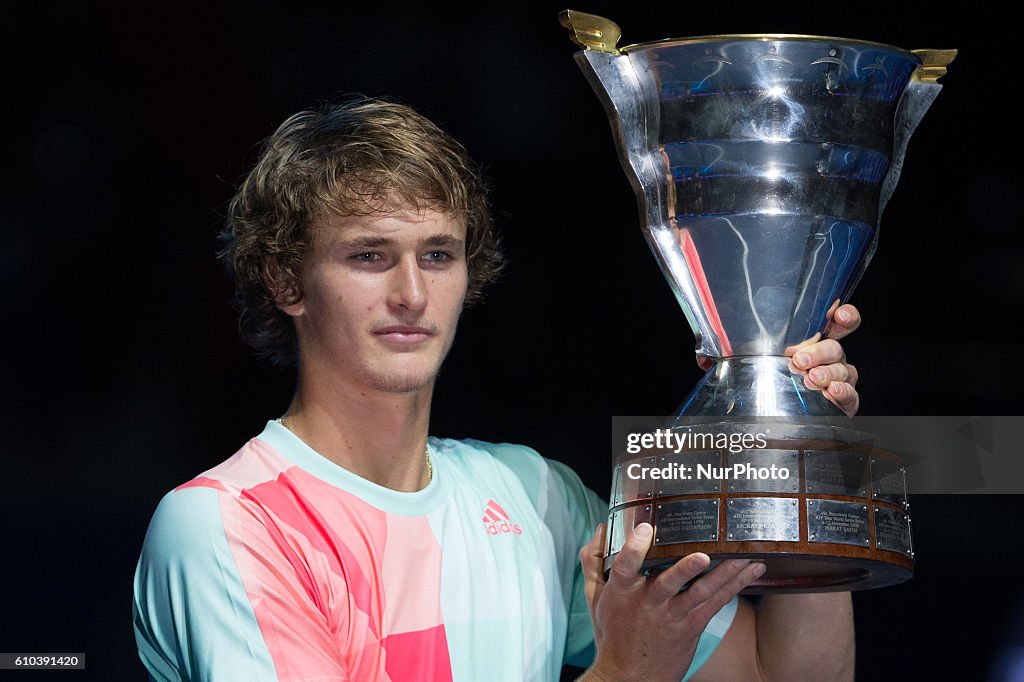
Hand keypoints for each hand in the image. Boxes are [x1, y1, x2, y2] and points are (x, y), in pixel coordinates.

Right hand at [578, 522, 763, 681]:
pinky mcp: (692, 626)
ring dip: (724, 574)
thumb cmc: (613, 632)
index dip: (634, 548)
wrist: (630, 676)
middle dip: (685, 569)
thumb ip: (594, 561)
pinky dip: (735, 586)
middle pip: (668, 582)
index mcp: (622, 591)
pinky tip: (751, 571)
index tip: (645, 529)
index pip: (625, 566)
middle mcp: (648, 602)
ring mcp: (672, 616)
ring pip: (700, 592)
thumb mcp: (596, 597)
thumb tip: (601, 529)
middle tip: (703, 555)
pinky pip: (716, 604)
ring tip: (743, 557)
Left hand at [784, 302, 860, 416]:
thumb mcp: (774, 359)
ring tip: (812, 378)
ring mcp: (841, 378)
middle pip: (835, 348)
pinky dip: (842, 392)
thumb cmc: (779, 380)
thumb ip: (778, 348)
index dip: (845, 316)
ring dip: (827, 374)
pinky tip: (832, 391)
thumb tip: (772, 342)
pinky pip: (850, 394)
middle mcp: (833, 359)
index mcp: (818, 343)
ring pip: (842, 371)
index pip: (838, 324)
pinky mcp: (846, 400)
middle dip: (819, 352)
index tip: (838, 314)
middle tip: (801, 360)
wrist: (784, 412)